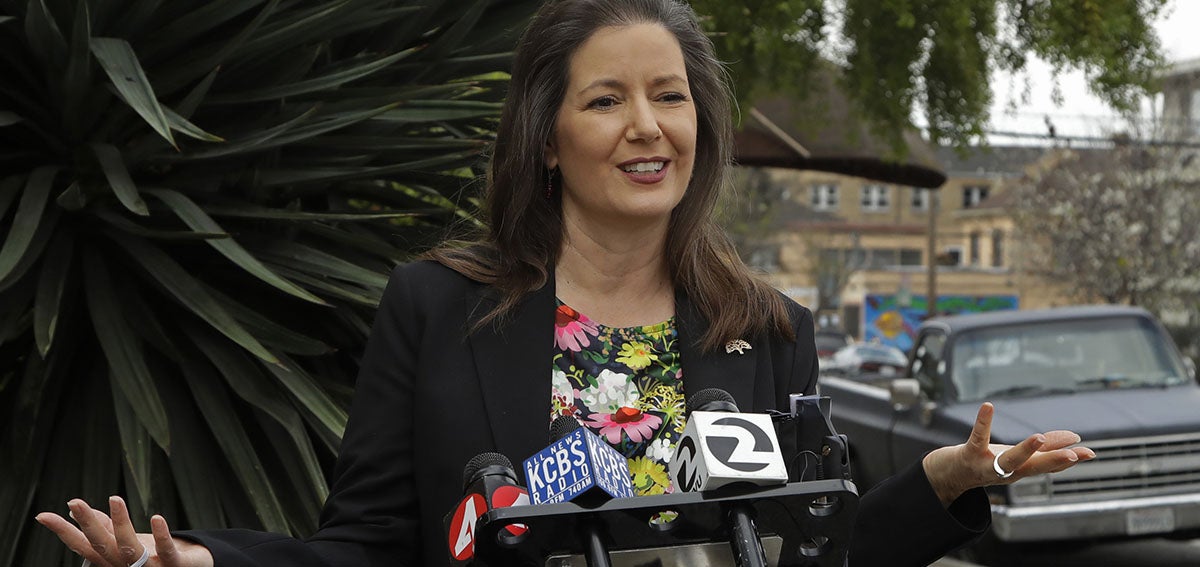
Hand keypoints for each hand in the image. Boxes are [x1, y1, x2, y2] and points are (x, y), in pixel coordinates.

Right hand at [35, 496, 212, 566]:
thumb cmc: (151, 554)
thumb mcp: (123, 539)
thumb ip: (103, 525)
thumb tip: (74, 509)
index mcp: (111, 559)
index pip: (83, 544)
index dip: (63, 530)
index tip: (42, 515)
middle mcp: (125, 566)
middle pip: (103, 545)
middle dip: (88, 524)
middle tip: (74, 501)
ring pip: (130, 548)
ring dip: (121, 523)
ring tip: (114, 498)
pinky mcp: (173, 564)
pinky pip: (166, 551)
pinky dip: (162, 535)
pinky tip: (156, 517)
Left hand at [922, 402, 1095, 506]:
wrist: (951, 475)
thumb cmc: (990, 463)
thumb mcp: (1020, 456)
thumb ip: (1046, 448)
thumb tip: (1075, 437)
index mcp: (1023, 470)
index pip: (1049, 466)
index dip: (1069, 460)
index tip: (1090, 453)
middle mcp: (1008, 471)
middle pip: (1034, 467)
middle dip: (1054, 462)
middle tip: (1073, 455)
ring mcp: (988, 464)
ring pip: (1009, 460)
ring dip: (1025, 450)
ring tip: (1039, 437)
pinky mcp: (970, 453)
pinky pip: (978, 437)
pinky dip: (983, 423)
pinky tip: (988, 406)